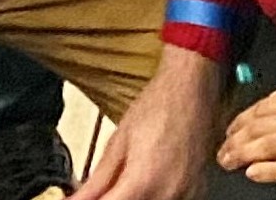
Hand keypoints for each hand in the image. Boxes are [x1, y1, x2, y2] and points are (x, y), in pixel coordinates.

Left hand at [71, 44, 223, 198]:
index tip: (86, 198)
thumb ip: (97, 180)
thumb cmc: (158, 105)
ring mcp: (188, 194)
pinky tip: (150, 182)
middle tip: (108, 186)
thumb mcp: (119, 142)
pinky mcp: (198, 191)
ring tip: (128, 180)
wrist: (192, 87)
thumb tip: (77, 199)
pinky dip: (156, 195)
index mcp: (144, 182)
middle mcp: (169, 194)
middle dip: (116, 198)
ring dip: (135, 196)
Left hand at [217, 72, 275, 189]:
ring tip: (230, 162)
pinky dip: (270, 171)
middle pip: (262, 124)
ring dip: (244, 154)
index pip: (266, 104)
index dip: (243, 118)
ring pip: (271, 145)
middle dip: (236, 139)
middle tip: (223, 151)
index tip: (231, 128)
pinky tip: (255, 174)